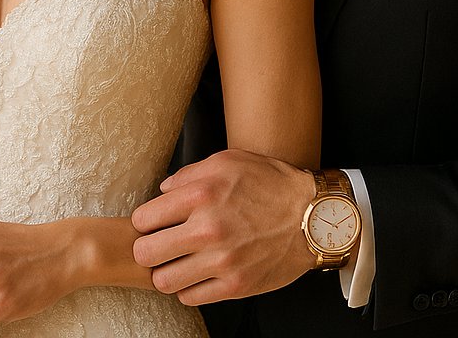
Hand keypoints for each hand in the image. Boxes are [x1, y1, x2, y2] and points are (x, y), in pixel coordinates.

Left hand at [130, 149, 316, 303]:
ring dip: (166, 271)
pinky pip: (191, 297)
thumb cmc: (270, 183)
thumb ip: (189, 174)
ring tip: (177, 261)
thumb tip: (163, 191)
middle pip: (146, 254)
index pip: (145, 218)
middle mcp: (208, 229)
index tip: (152, 223)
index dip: (145, 221)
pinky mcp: (235, 285)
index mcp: (201, 194)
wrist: (312, 215)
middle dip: (147, 248)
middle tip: (158, 244)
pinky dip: (188, 287)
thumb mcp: (228, 161)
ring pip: (164, 281)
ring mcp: (222, 261)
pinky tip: (198, 272)